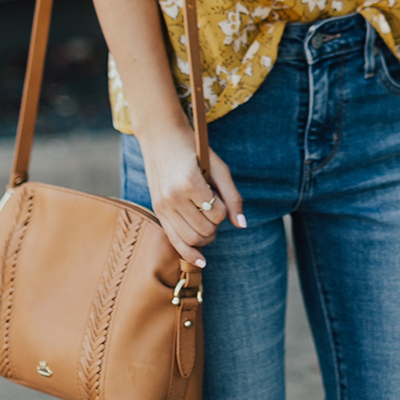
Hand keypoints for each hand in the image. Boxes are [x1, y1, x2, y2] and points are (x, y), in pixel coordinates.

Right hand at [137, 122, 245, 264]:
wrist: (161, 137)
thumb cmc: (194, 150)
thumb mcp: (219, 168)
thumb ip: (233, 197)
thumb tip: (242, 225)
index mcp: (189, 183)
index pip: (216, 214)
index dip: (224, 210)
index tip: (219, 196)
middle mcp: (172, 197)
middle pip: (205, 230)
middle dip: (216, 226)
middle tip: (215, 210)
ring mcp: (162, 205)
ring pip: (191, 239)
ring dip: (206, 237)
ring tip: (209, 223)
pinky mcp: (157, 210)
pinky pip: (173, 240)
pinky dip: (188, 253)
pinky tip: (200, 262)